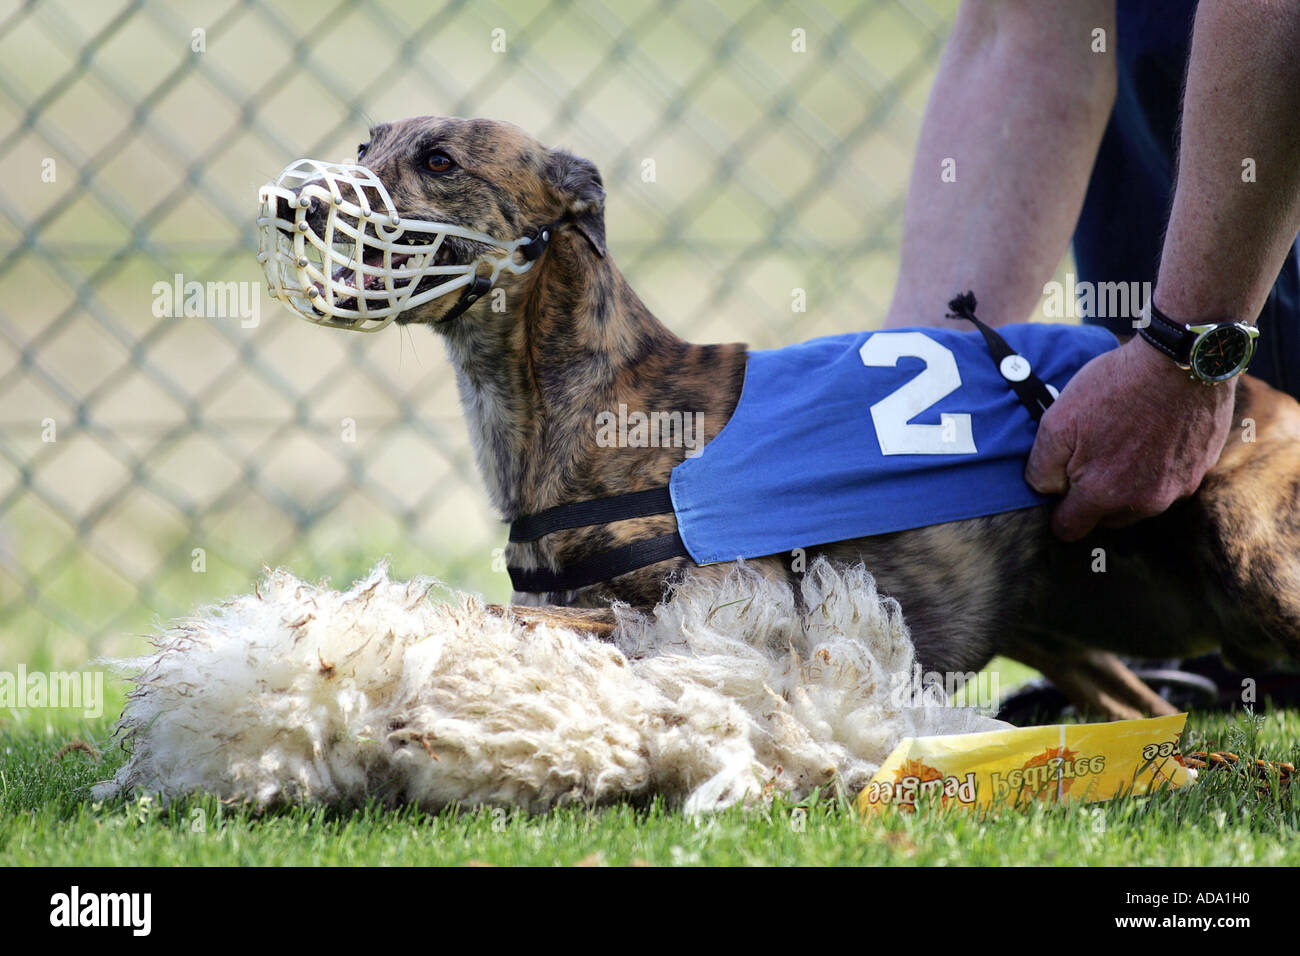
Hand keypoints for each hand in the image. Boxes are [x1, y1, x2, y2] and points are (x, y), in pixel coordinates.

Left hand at [1024, 335, 1236, 540]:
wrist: (1181, 357)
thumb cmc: (1114, 387)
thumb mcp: (1057, 422)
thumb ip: (1042, 469)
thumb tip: (1046, 491)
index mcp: (1104, 494)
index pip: (1070, 529)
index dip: (1059, 511)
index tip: (1061, 488)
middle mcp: (1145, 502)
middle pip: (1107, 518)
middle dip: (1094, 497)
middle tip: (1092, 454)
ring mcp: (1178, 488)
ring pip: (1139, 502)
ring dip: (1128, 483)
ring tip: (1123, 441)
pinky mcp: (1200, 469)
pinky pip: (1169, 481)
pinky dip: (1157, 466)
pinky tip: (1152, 433)